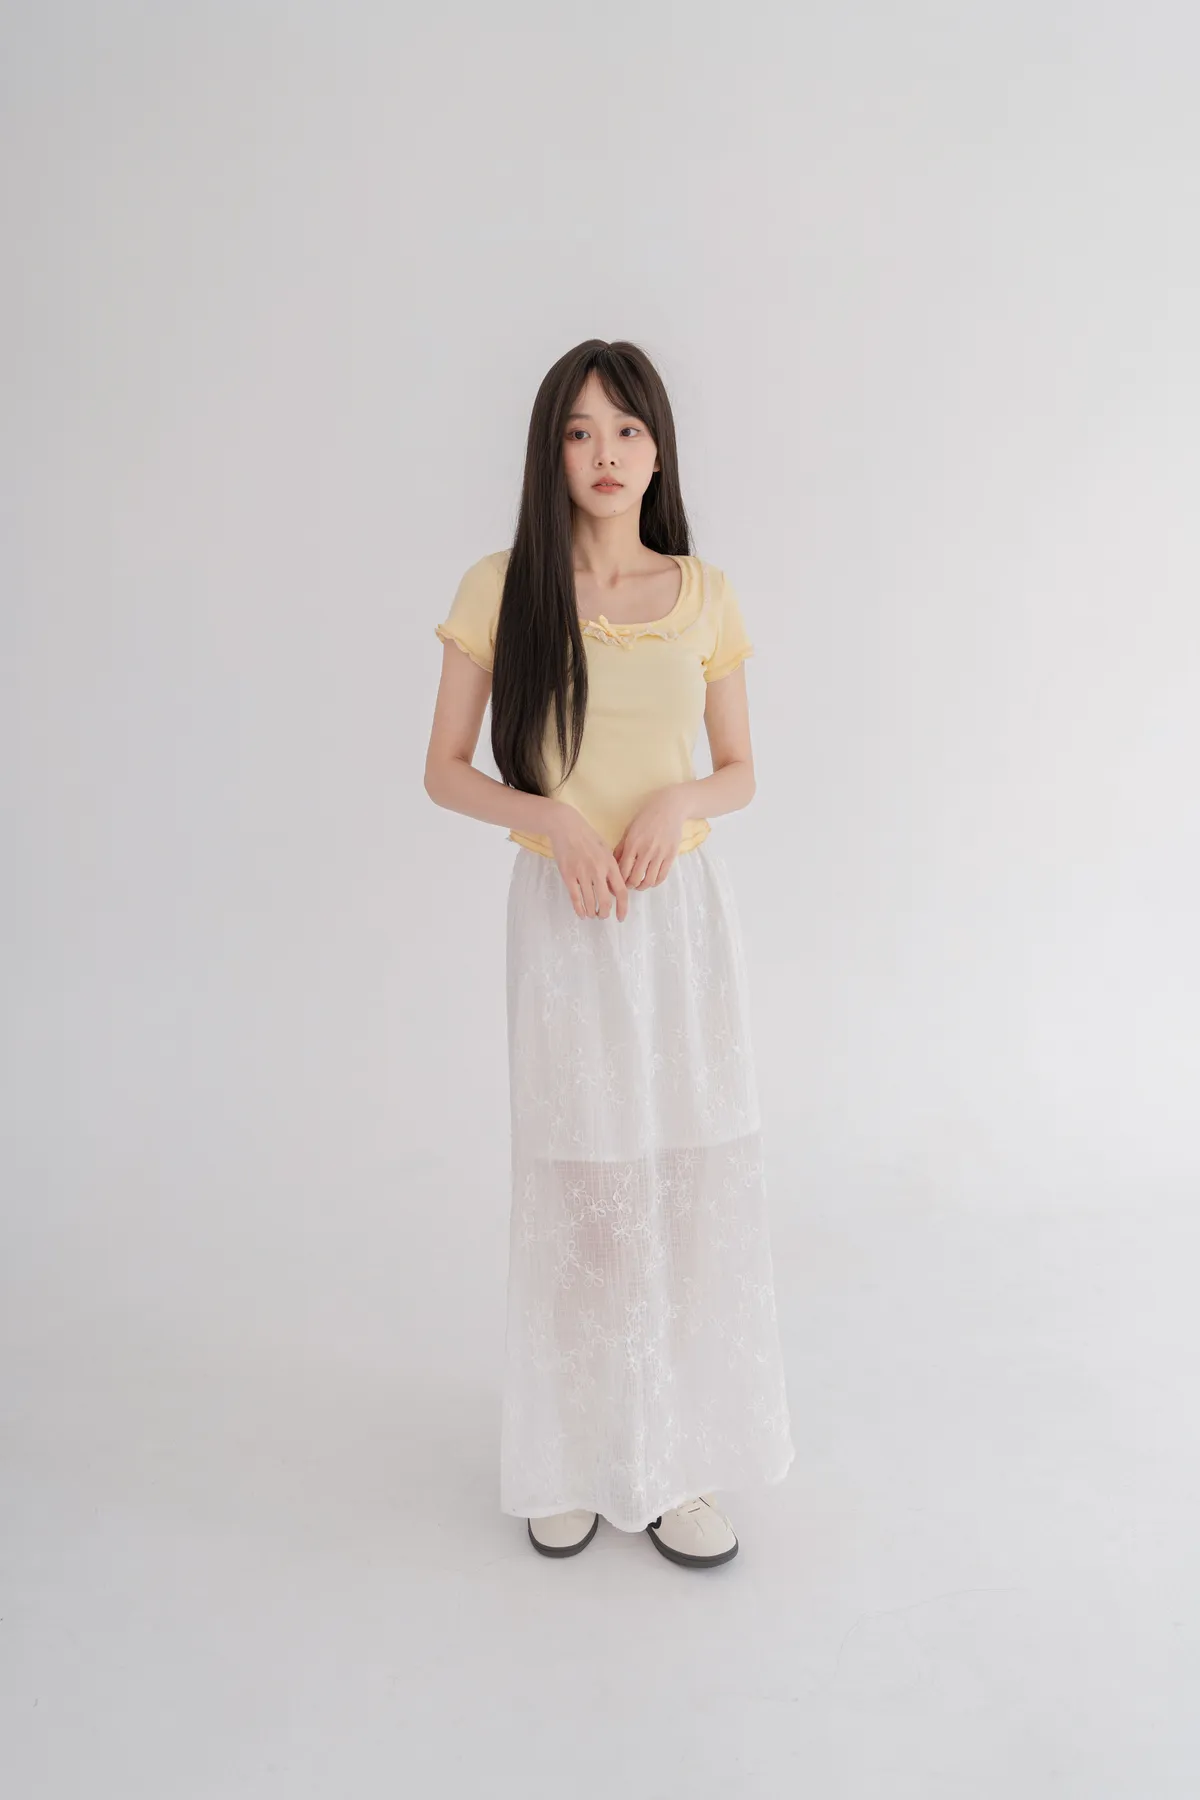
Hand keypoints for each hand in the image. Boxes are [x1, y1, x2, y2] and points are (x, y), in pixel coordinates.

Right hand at [546, 804, 628, 921]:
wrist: (566, 827)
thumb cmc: (588, 837)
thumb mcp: (606, 850)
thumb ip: (612, 870)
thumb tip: (614, 890)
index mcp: (610, 864)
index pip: (621, 891)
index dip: (623, 907)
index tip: (621, 917)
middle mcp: (598, 871)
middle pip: (605, 901)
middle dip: (605, 913)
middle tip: (603, 916)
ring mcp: (582, 873)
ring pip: (590, 902)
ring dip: (592, 912)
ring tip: (592, 915)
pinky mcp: (568, 875)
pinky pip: (575, 898)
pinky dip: (579, 909)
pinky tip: (581, 913)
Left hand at [613, 789, 687, 888]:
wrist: (669, 808)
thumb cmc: (647, 817)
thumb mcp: (629, 829)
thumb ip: (621, 848)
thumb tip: (613, 865)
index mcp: (632, 844)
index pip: (622, 870)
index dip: (619, 881)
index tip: (618, 883)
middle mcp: (646, 850)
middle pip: (635, 878)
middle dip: (629, 886)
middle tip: (628, 886)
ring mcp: (660, 854)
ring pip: (649, 880)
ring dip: (642, 886)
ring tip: (639, 885)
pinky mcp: (671, 855)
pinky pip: (662, 876)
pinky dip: (655, 882)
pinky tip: (651, 880)